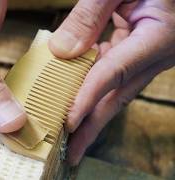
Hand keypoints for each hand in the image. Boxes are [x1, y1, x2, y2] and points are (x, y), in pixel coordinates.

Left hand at [49, 0, 174, 164]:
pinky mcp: (141, 52)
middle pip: (118, 96)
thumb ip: (90, 13)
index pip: (114, 73)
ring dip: (91, 111)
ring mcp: (150, 55)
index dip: (88, 98)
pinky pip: (115, 74)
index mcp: (158, 36)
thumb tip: (62, 50)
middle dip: (91, 127)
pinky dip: (94, 87)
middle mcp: (157, 53)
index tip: (67, 122)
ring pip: (116, 90)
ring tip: (69, 134)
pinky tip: (75, 95)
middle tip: (70, 152)